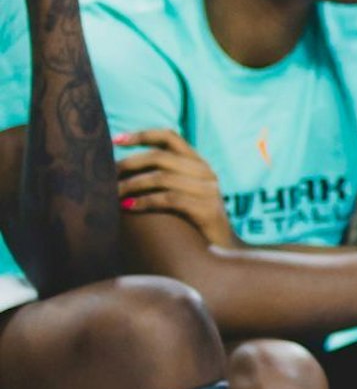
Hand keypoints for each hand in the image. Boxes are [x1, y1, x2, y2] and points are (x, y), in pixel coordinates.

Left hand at [115, 130, 239, 247]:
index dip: (142, 135)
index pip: (169, 137)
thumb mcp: (179, 195)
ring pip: (163, 177)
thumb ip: (161, 179)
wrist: (220, 253)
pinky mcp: (207, 209)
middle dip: (129, 164)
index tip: (116, 140)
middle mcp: (205, 171)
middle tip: (105, 176)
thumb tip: (118, 170)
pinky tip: (127, 207)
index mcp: (197, 163)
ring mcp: (209, 190)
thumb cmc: (189, 224)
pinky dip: (145, 201)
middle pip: (161, 156)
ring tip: (111, 195)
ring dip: (132, 185)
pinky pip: (170, 199)